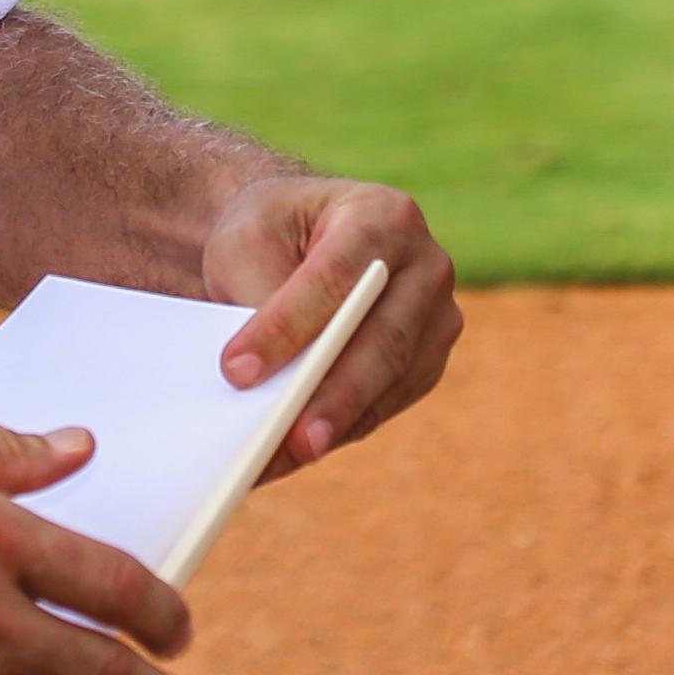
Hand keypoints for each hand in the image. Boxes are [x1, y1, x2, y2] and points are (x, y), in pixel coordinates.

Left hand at [200, 172, 459, 471]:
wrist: (301, 238)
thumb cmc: (273, 234)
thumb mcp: (247, 240)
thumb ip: (255, 292)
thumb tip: (260, 375)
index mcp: (385, 215)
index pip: (337, 277)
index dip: (288, 327)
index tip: (237, 369)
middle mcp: (426, 265)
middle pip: (381, 339)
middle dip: (330, 394)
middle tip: (286, 438)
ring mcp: (436, 318)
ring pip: (390, 381)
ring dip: (333, 424)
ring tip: (278, 459)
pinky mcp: (426, 363)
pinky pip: (387, 405)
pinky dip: (339, 431)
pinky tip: (290, 453)